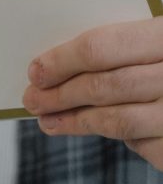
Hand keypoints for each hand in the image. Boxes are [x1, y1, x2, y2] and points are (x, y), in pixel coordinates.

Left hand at [23, 17, 162, 168]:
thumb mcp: (157, 39)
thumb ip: (126, 45)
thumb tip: (61, 61)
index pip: (104, 47)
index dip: (64, 60)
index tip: (36, 70)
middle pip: (107, 87)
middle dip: (63, 94)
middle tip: (33, 98)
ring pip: (120, 122)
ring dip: (77, 123)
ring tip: (49, 121)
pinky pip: (144, 145)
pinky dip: (119, 137)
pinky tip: (96, 128)